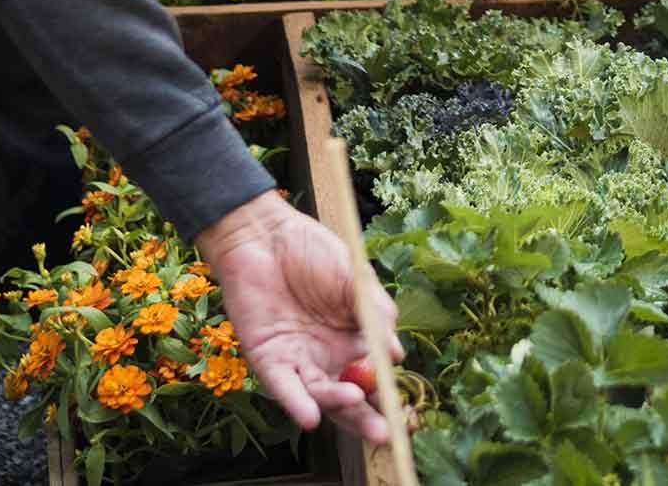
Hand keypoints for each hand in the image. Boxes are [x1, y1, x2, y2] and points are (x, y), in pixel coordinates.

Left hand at [195, 190, 400, 445]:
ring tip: (355, 401)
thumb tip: (396, 354)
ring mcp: (298, 360)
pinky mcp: (269, 361)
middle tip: (384, 432)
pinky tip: (312, 415)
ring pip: (320, 394)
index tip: (403, 409)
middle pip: (349, 397)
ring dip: (337, 405)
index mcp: (353, 337)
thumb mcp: (355, 277)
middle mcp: (327, 356)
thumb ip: (376, 312)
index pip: (374, 375)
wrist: (264, 235)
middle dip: (366, 417)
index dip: (387, 393)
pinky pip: (284, 388)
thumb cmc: (313, 250)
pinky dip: (297, 404)